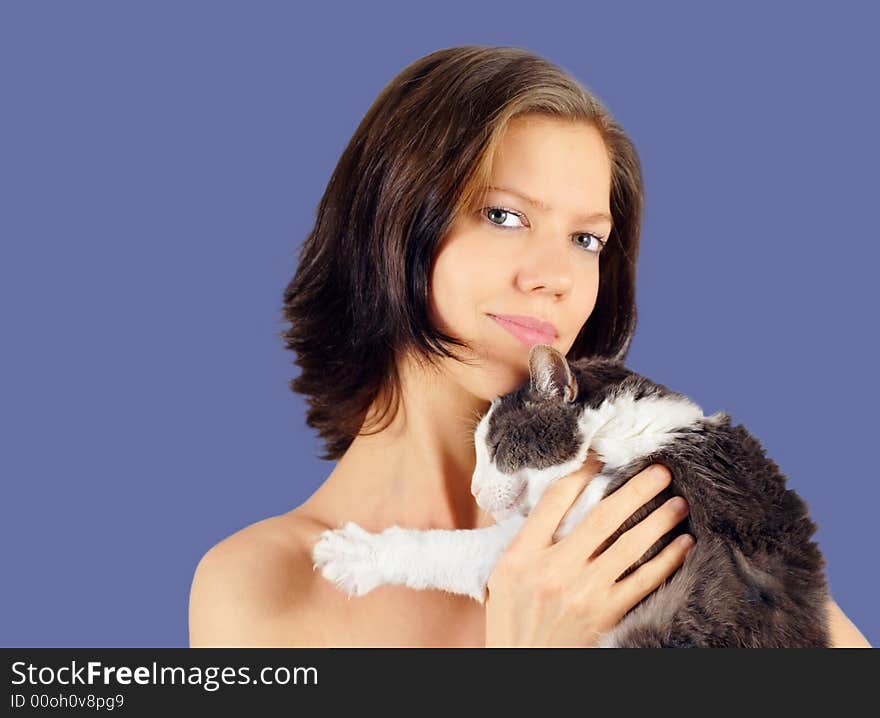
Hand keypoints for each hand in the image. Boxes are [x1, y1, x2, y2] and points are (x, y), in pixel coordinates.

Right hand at [484, 462, 693, 646]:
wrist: (521, 664)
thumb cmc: (511, 617)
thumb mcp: (503, 573)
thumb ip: (526, 539)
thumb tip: (556, 502)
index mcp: (521, 554)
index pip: (556, 500)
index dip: (583, 473)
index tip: (603, 457)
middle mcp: (553, 569)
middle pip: (602, 518)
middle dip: (636, 490)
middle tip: (661, 471)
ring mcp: (582, 593)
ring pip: (629, 547)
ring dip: (659, 521)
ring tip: (679, 503)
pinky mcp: (605, 615)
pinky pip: (643, 581)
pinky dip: (666, 560)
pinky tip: (683, 545)